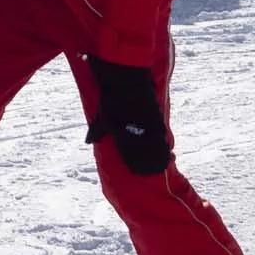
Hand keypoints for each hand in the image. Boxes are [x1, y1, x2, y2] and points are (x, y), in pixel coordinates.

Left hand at [84, 58, 170, 174]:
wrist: (126, 82)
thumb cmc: (111, 100)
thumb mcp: (102, 117)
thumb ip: (96, 132)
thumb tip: (88, 142)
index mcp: (122, 134)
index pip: (131, 155)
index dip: (137, 165)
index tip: (141, 172)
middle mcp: (137, 132)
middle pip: (147, 153)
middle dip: (150, 162)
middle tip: (155, 169)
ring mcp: (148, 125)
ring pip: (157, 144)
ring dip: (159, 152)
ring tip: (163, 161)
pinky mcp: (157, 116)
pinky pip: (162, 133)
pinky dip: (163, 140)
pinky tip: (166, 146)